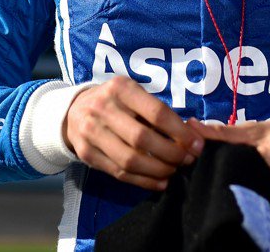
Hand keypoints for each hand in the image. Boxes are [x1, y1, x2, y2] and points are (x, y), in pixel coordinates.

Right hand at [63, 75, 203, 190]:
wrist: (73, 110)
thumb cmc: (114, 101)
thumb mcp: (132, 94)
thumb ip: (156, 111)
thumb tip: (190, 136)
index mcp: (120, 88)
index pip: (156, 113)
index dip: (180, 132)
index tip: (196, 144)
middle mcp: (103, 108)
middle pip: (143, 139)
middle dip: (171, 153)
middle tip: (186, 160)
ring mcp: (92, 132)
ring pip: (130, 160)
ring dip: (158, 170)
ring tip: (173, 170)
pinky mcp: (87, 154)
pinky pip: (119, 173)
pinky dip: (143, 181)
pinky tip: (159, 181)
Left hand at [187, 117, 269, 199]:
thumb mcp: (253, 129)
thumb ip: (222, 131)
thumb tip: (191, 126)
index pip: (237, 166)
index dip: (216, 165)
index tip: (197, 162)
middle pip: (239, 185)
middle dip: (219, 180)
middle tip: (201, 173)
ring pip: (245, 197)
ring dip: (228, 189)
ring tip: (212, 182)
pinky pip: (253, 203)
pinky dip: (240, 196)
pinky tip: (228, 191)